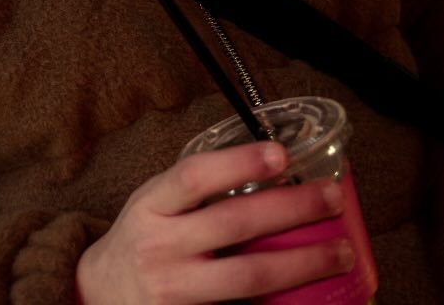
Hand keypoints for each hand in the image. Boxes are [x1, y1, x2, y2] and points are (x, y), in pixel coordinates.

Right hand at [75, 141, 353, 304]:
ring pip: (248, 276)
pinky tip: (313, 294)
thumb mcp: (154, 202)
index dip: (238, 163)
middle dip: (290, 209)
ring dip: (302, 262)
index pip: (193, 177)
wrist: (101, 295)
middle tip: (332, 197)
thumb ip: (196, 190)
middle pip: (233, 225)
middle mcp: (161, 247)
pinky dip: (282, 301)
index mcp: (151, 206)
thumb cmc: (141, 238)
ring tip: (341, 250)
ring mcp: (175, 290)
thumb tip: (269, 164)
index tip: (280, 154)